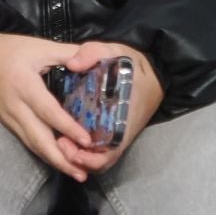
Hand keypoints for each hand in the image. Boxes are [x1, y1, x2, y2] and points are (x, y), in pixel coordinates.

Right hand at [0, 28, 96, 181]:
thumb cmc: (7, 49)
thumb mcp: (38, 45)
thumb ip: (67, 53)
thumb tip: (94, 62)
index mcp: (24, 85)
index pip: (48, 111)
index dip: (67, 127)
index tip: (86, 140)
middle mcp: (15, 106)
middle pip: (38, 139)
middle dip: (60, 159)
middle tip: (82, 173)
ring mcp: (8, 117)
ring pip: (32, 145)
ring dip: (53, 161)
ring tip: (75, 173)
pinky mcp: (5, 122)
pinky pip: (26, 141)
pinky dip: (42, 153)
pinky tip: (56, 160)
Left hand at [55, 41, 164, 176]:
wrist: (155, 73)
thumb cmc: (134, 66)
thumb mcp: (116, 52)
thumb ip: (94, 53)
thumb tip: (73, 63)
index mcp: (123, 119)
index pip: (108, 152)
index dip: (88, 157)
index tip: (67, 143)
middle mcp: (121, 133)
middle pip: (100, 162)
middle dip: (77, 159)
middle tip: (60, 143)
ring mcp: (118, 135)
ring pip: (98, 160)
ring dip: (79, 157)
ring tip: (61, 142)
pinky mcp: (114, 133)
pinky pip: (99, 152)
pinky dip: (84, 153)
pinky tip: (68, 139)